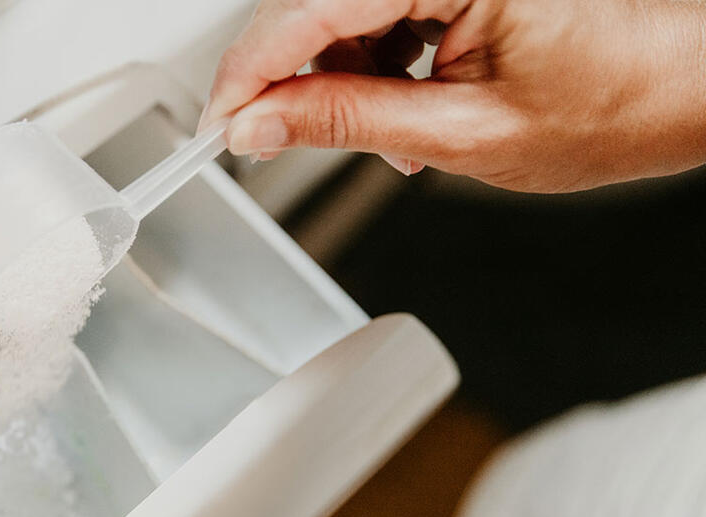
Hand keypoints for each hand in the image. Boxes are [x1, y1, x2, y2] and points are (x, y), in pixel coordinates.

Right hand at [201, 0, 705, 191]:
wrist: (684, 86)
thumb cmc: (613, 104)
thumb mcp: (462, 132)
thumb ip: (346, 120)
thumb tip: (258, 124)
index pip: (307, 7)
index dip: (247, 73)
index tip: (218, 127)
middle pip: (311, 1)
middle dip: (285, 77)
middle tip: (269, 141)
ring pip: (336, 7)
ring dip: (333, 75)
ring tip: (384, 135)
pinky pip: (374, 5)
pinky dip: (370, 61)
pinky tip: (400, 103)